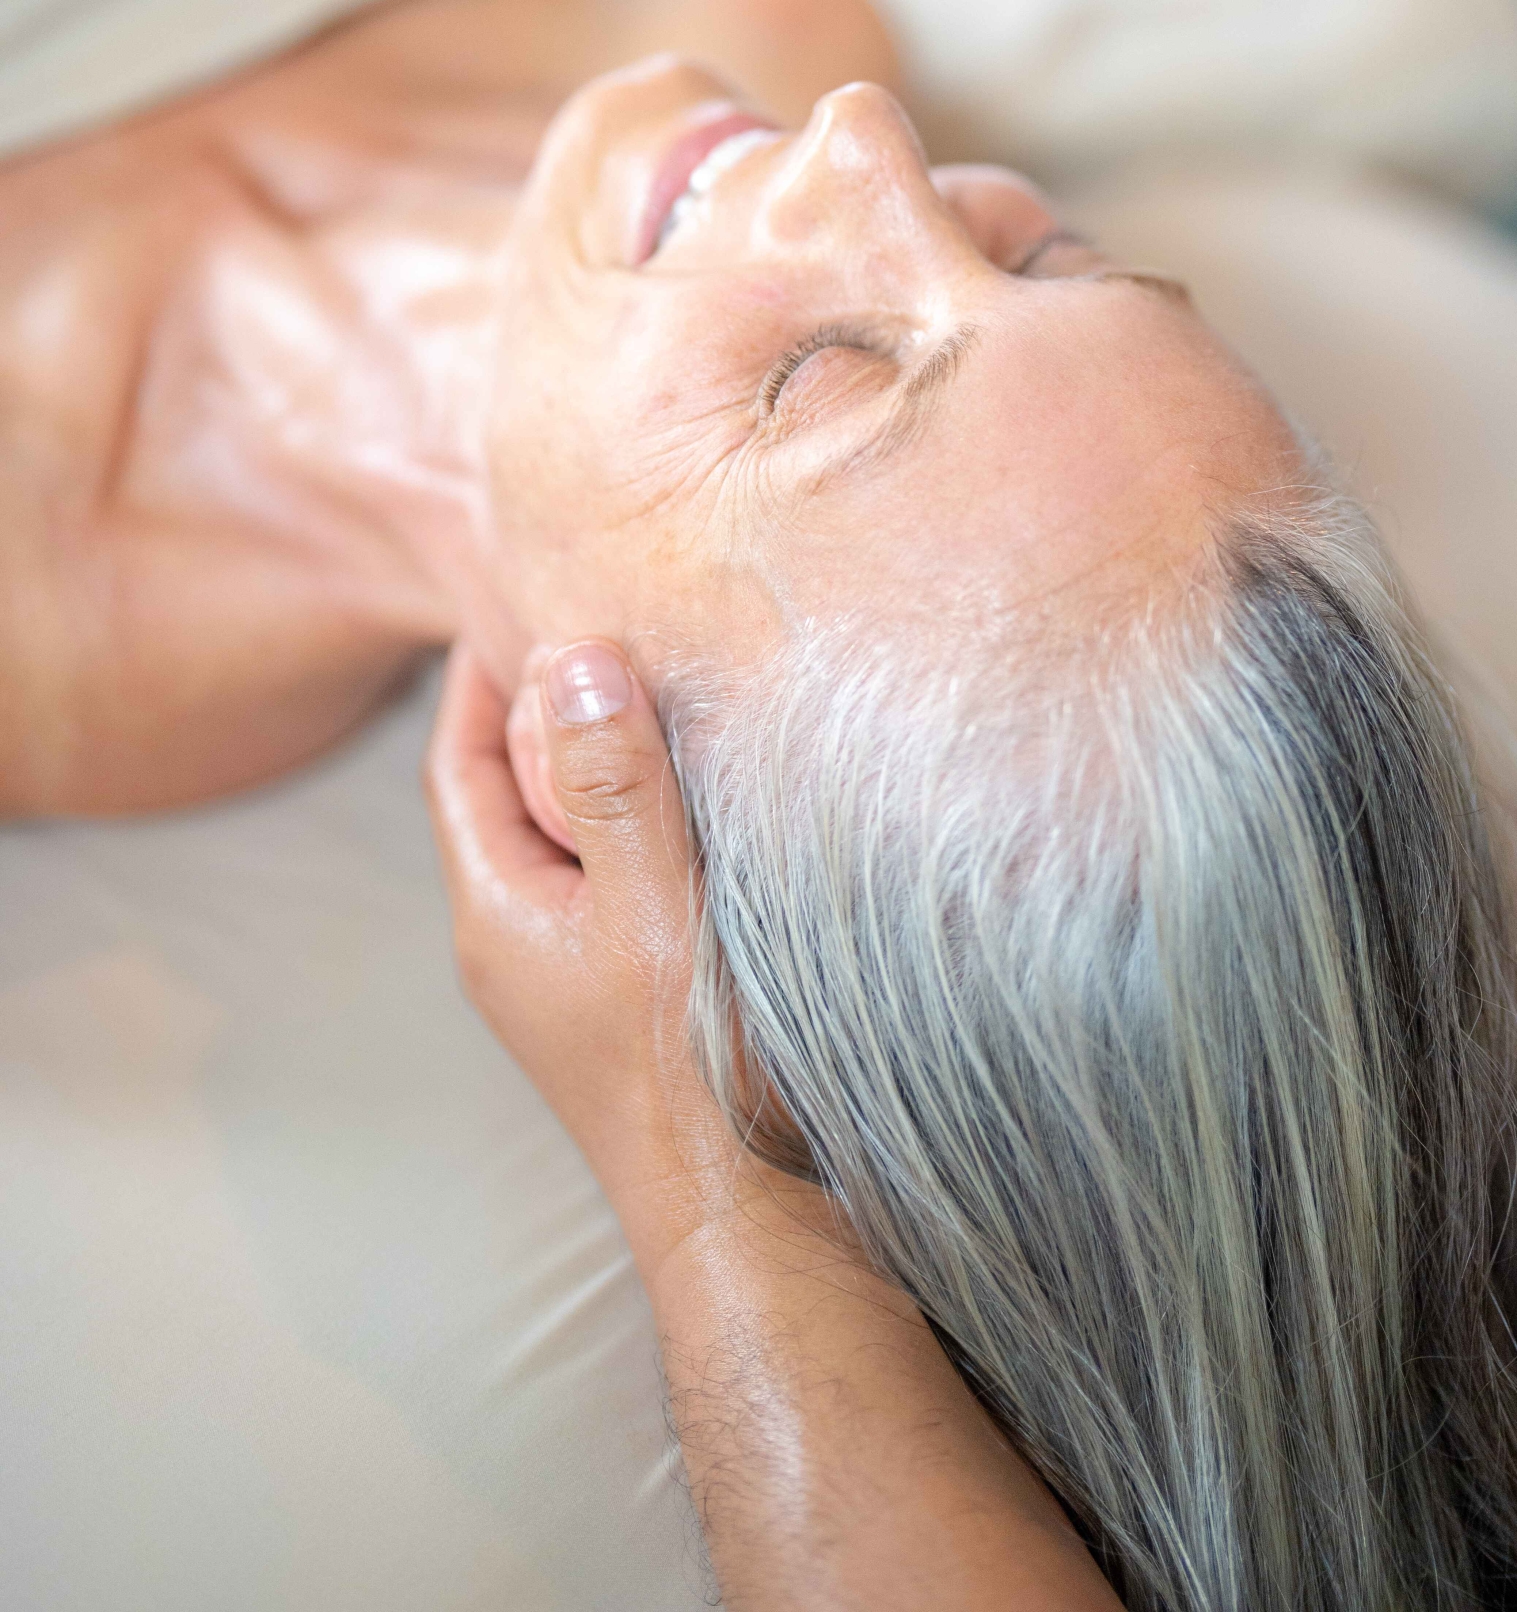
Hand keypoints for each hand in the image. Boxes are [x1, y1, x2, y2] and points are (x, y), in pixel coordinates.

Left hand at [425, 640, 737, 1277]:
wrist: (756, 1226)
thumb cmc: (698, 1075)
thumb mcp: (655, 907)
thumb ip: (614, 784)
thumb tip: (571, 657)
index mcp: (497, 915)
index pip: (456, 764)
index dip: (478, 677)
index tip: (514, 594)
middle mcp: (518, 943)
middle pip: (507, 792)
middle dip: (543, 704)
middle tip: (600, 617)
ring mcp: (572, 974)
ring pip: (568, 833)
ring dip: (601, 759)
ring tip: (660, 684)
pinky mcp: (629, 995)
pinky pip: (616, 874)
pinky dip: (643, 816)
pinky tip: (706, 794)